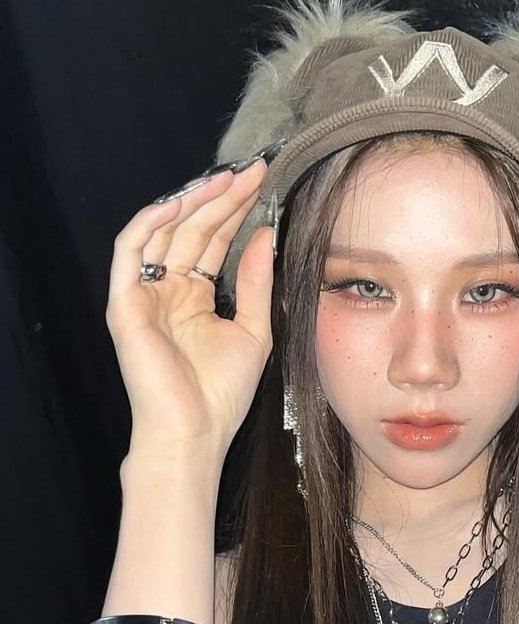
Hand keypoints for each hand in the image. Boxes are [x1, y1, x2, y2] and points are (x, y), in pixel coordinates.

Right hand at [106, 160, 273, 457]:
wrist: (196, 430)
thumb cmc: (222, 391)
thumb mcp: (254, 329)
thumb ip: (256, 282)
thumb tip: (266, 234)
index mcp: (195, 296)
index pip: (214, 241)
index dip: (237, 211)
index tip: (264, 183)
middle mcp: (168, 289)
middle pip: (193, 230)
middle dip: (222, 198)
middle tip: (253, 170)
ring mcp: (144, 294)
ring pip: (163, 231)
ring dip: (192, 202)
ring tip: (228, 178)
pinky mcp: (124, 302)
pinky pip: (130, 251)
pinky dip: (150, 223)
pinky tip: (181, 202)